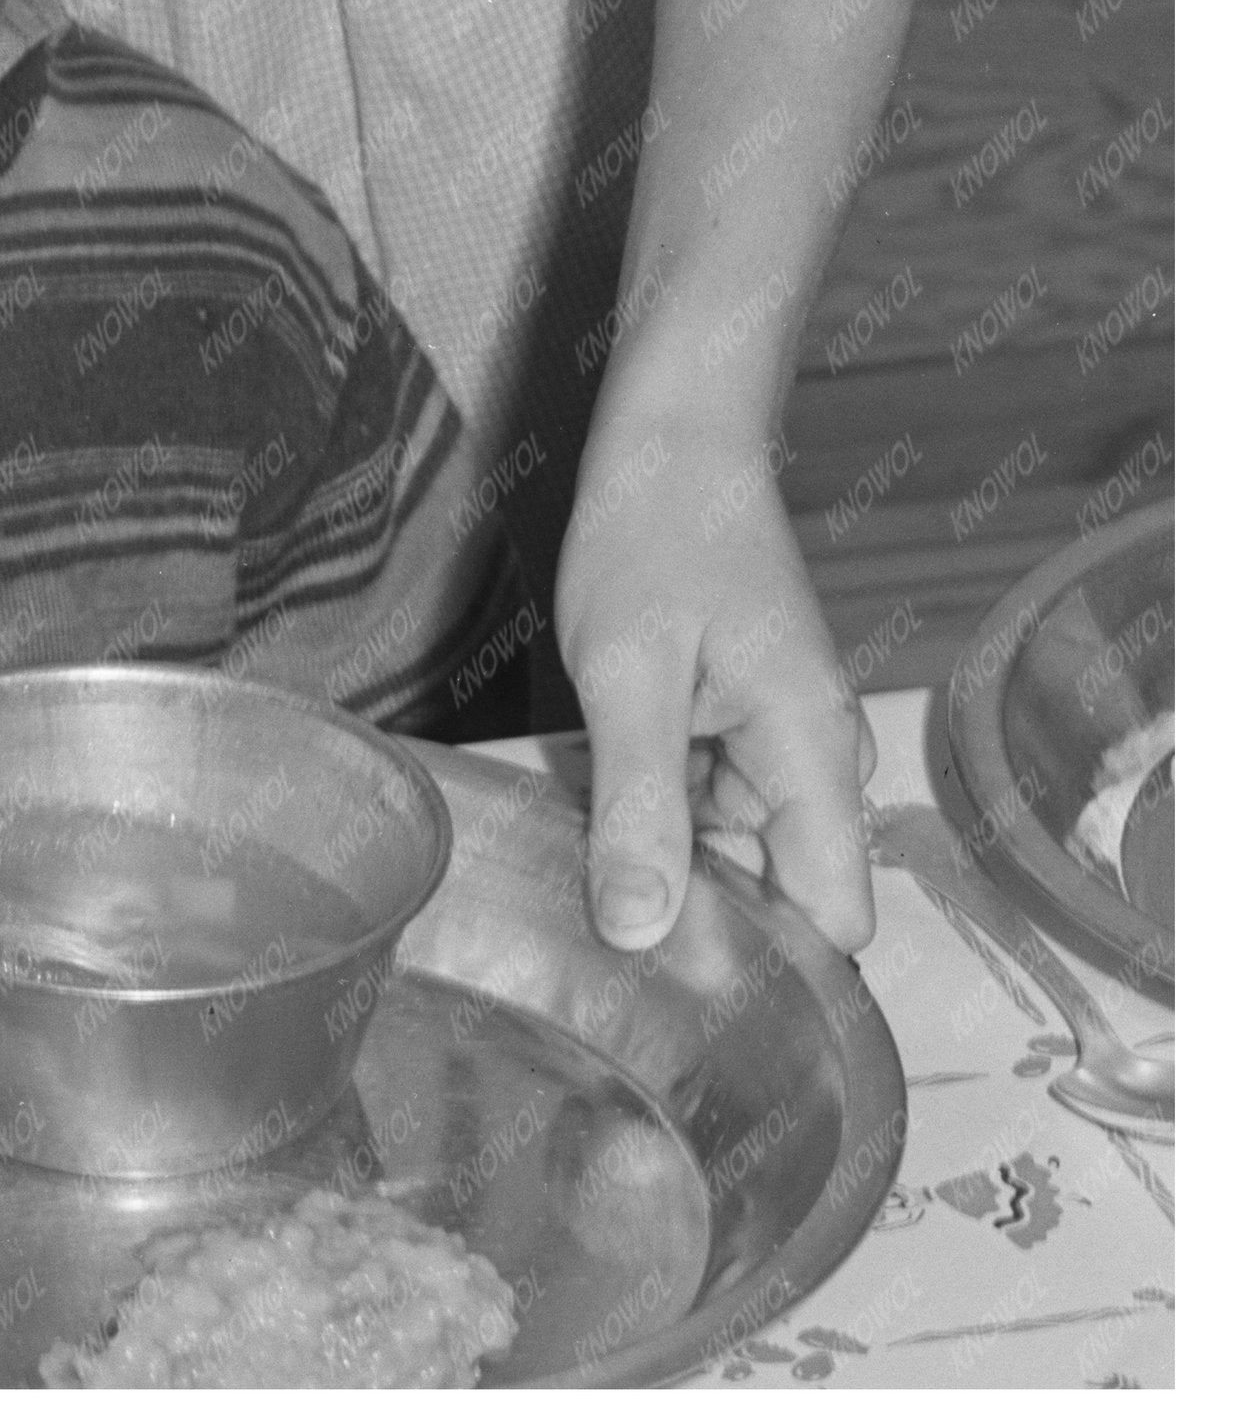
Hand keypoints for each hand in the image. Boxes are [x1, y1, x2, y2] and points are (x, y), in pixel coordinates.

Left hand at [557, 395, 875, 957]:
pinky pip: (715, 803)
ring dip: (667, 852)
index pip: (832, 921)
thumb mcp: (627, 676)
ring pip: (737, 853)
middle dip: (698, 911)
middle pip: (779, 895)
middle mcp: (821, 760)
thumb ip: (639, 808)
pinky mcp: (749, 726)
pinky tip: (598, 786)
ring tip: (583, 831)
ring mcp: (786, 743)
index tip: (673, 979)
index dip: (764, 963)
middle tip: (594, 904)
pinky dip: (661, 804)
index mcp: (816, 755)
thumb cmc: (652, 533)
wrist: (673, 438)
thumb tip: (642, 936)